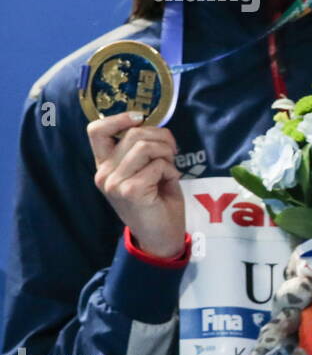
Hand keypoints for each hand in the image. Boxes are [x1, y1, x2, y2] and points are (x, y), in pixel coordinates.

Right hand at [88, 111, 185, 258]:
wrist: (160, 236)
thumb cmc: (157, 201)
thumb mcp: (145, 170)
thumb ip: (141, 150)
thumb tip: (149, 124)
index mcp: (105, 165)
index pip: (96, 130)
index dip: (119, 118)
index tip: (139, 119)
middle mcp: (104, 173)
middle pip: (133, 134)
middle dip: (161, 137)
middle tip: (172, 151)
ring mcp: (114, 183)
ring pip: (145, 146)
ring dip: (166, 153)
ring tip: (170, 168)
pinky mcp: (130, 190)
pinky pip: (157, 165)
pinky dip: (170, 169)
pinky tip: (169, 182)